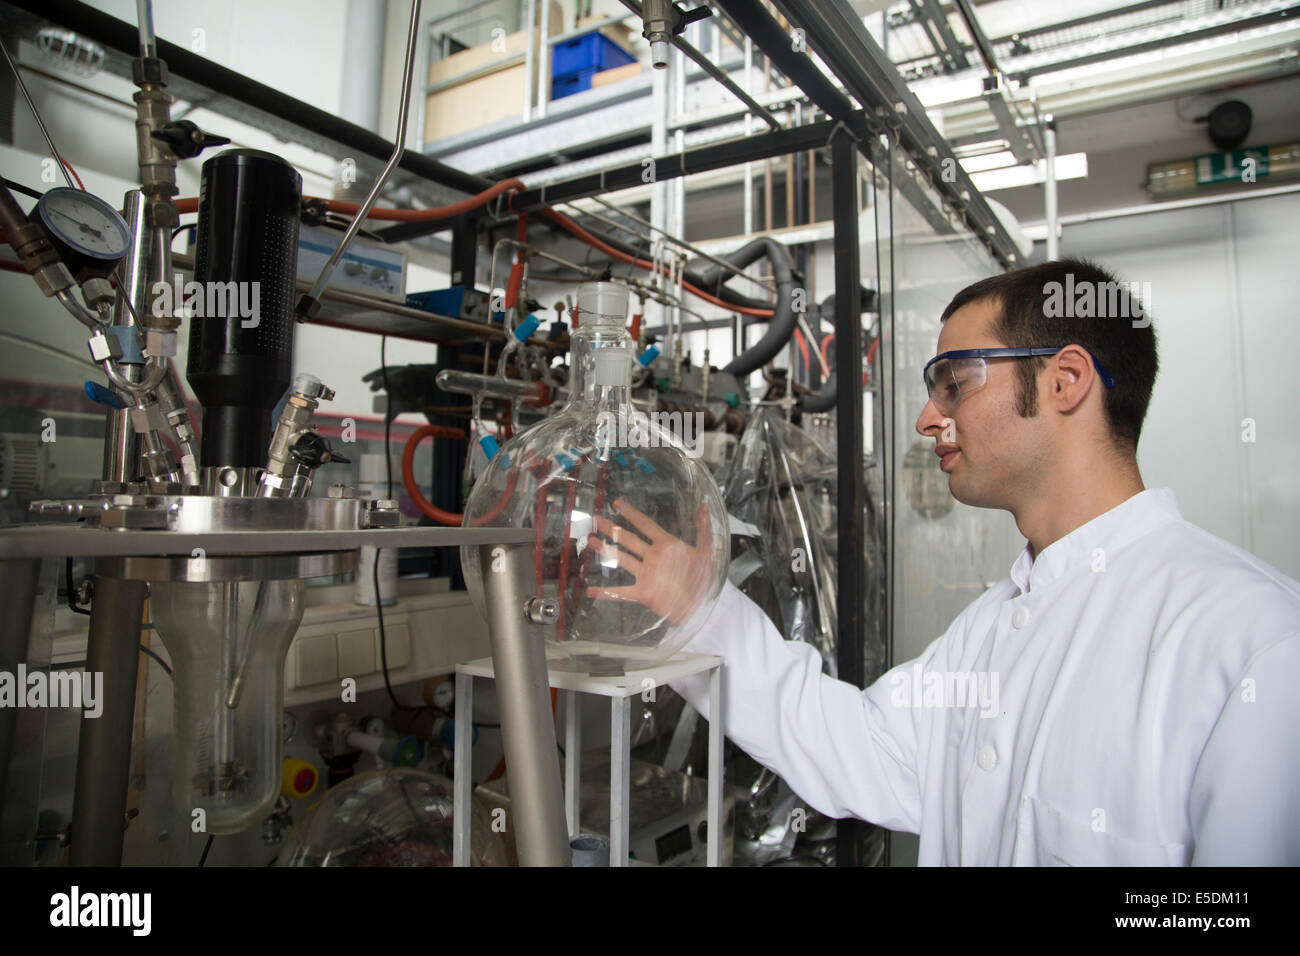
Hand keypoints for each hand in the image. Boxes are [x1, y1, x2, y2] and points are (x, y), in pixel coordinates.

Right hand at [584, 497, 717, 626]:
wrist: (703, 605)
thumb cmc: (705, 577)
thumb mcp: (707, 552)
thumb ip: (703, 529)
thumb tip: (704, 505)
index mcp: (666, 545)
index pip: (646, 525)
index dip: (632, 514)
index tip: (617, 503)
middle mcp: (652, 557)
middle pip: (628, 539)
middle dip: (612, 529)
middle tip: (596, 519)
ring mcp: (646, 575)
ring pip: (622, 560)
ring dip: (606, 551)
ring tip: (591, 542)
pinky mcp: (644, 593)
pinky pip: (622, 593)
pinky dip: (606, 593)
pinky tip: (590, 591)